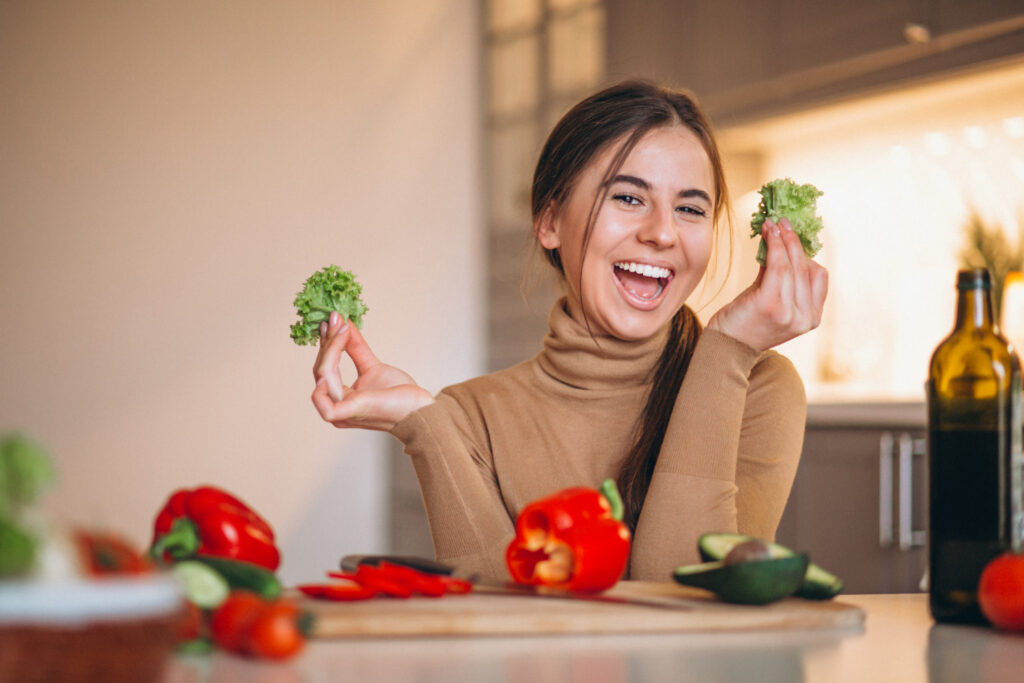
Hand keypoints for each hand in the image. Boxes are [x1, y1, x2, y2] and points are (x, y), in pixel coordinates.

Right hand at [311, 312, 433, 430]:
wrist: (419, 412)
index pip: (325, 369)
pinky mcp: (348, 413)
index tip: (332, 321)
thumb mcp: (373, 366)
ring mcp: (340, 412)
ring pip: (322, 376)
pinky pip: (322, 400)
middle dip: (328, 342)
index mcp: (340, 400)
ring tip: (342, 331)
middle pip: (321, 370)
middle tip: (335, 320)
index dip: (327, 344)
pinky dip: (325, 376)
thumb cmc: (399, 397)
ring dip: (330, 349)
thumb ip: (356, 348)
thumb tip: (345, 325)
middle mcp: (336, 407)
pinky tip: (335, 357)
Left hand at [706, 217, 827, 351]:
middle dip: (793, 240)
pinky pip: (777, 267)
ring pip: (792, 265)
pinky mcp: (770, 305)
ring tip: (772, 224)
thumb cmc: (748, 321)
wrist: (726, 347)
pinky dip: (774, 246)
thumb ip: (783, 277)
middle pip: (805, 267)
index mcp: (812, 318)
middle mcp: (804, 317)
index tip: (792, 235)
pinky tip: (767, 234)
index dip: (807, 253)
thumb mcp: (773, 300)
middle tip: (782, 222)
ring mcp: (789, 312)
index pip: (819, 276)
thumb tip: (782, 241)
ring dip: (782, 239)